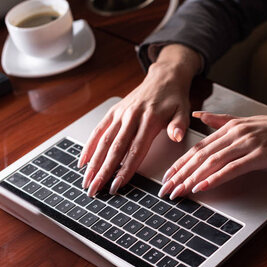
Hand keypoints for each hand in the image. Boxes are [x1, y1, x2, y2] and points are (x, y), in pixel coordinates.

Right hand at [79, 44, 200, 196]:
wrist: (164, 77)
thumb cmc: (174, 99)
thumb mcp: (183, 111)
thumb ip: (179, 126)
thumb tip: (177, 136)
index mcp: (149, 120)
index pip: (135, 150)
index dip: (125, 169)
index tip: (117, 185)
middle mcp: (132, 117)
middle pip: (115, 148)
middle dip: (103, 171)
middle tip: (94, 189)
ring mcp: (121, 114)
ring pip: (104, 141)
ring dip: (93, 162)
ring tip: (87, 181)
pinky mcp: (114, 112)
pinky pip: (99, 130)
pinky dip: (89, 146)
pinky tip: (83, 161)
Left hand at [157, 108, 266, 198]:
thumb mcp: (249, 121)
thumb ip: (221, 121)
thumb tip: (199, 118)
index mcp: (231, 126)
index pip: (198, 147)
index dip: (180, 163)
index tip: (167, 176)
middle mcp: (235, 133)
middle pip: (200, 156)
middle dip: (180, 174)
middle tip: (165, 189)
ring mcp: (247, 143)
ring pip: (212, 163)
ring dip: (192, 179)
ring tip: (178, 192)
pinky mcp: (260, 155)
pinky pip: (232, 168)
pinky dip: (215, 178)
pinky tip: (203, 187)